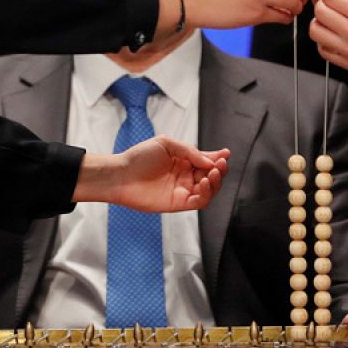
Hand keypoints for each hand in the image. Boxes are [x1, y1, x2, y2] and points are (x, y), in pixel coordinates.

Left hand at [74, 135, 228, 211]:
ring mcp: (182, 190)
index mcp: (183, 161)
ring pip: (208, 190)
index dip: (217, 158)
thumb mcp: (167, 144)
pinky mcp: (178, 203)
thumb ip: (190, 151)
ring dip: (215, 182)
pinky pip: (199, 202)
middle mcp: (185, 176)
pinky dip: (206, 194)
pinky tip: (205, 183)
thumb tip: (210, 162)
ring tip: (213, 173)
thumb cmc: (139, 157)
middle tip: (220, 164)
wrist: (121, 175)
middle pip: (211, 175)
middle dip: (219, 169)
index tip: (226, 154)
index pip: (206, 160)